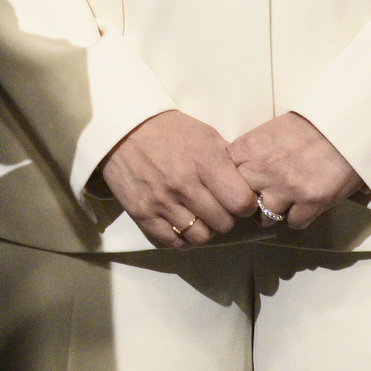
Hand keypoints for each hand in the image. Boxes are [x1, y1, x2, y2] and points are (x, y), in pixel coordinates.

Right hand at [96, 110, 254, 249]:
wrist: (123, 128)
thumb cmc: (168, 129)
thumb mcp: (205, 134)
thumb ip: (227, 159)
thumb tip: (247, 181)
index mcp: (204, 162)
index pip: (240, 202)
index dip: (245, 205)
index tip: (239, 200)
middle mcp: (184, 185)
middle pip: (223, 223)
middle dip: (226, 217)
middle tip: (218, 208)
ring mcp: (162, 202)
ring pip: (200, 237)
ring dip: (205, 229)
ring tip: (200, 217)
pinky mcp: (142, 214)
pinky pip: (173, 242)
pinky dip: (183, 238)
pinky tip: (183, 224)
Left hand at [226, 112, 367, 229]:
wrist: (348, 127)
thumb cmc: (310, 125)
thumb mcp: (272, 130)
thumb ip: (252, 151)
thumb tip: (238, 170)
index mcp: (250, 147)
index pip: (224, 175)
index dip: (232, 181)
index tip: (242, 182)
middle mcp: (264, 169)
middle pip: (240, 199)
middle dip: (249, 199)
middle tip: (262, 195)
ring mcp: (287, 188)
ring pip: (265, 217)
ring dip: (274, 211)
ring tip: (286, 201)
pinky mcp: (311, 202)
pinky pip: (293, 223)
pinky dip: (299, 217)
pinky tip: (305, 204)